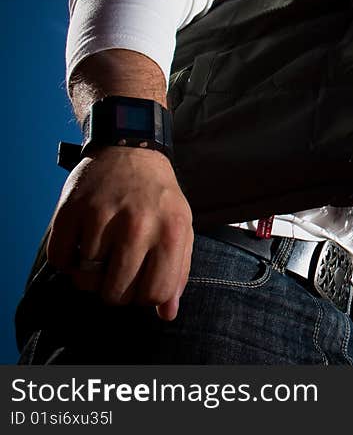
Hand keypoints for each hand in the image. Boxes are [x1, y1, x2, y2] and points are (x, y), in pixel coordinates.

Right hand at [46, 146, 193, 320]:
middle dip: (115, 292)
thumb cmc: (159, 197)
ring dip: (89, 275)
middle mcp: (139, 225)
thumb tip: (168, 313)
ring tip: (100, 256)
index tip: (140, 285)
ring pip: (86, 280)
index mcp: (172, 232)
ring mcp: (103, 216)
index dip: (144, 299)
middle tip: (116, 274)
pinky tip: (81, 247)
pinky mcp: (72, 210)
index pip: (154, 294)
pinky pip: (60, 260)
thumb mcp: (181, 228)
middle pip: (116, 293)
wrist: (132, 150)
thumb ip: (178, 271)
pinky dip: (66, 262)